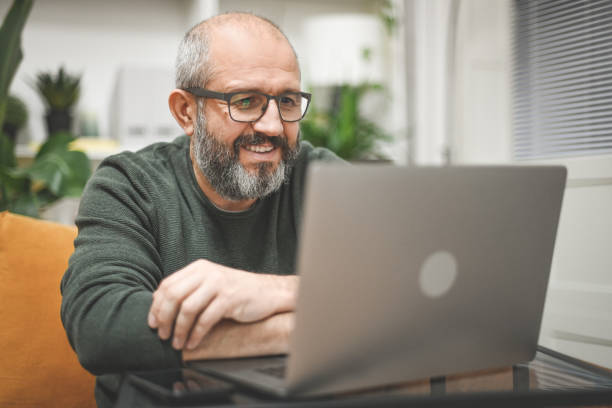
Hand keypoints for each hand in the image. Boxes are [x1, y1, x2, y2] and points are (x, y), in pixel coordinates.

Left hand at [147, 259, 297, 349]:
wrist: (268, 292)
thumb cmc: (237, 291)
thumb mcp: (210, 284)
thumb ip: (188, 289)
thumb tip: (158, 303)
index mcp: (198, 268)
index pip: (167, 285)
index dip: (156, 306)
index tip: (153, 323)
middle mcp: (207, 273)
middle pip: (174, 296)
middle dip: (164, 319)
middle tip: (163, 335)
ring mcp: (218, 285)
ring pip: (187, 309)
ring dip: (179, 330)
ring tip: (177, 343)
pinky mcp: (229, 299)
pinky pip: (205, 319)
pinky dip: (195, 334)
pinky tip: (192, 343)